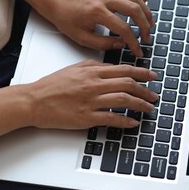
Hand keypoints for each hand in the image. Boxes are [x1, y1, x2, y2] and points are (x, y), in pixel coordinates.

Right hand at [23, 60, 157, 129]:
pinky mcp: (86, 117)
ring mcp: (91, 101)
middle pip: (127, 84)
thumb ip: (94, 67)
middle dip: (145, 90)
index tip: (152, 77)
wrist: (34, 101)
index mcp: (92, 72)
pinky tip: (133, 122)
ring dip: (140, 104)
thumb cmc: (51, 86)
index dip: (141, 73)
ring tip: (149, 108)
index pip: (123, 70)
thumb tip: (111, 67)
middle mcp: (94, 85)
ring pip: (123, 100)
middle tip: (154, 95)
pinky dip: (125, 121)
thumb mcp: (74, 69)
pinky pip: (111, 118)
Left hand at [33, 0, 154, 56]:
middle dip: (145, 26)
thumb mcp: (81, 38)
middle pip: (134, 10)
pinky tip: (145, 0)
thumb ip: (103, 43)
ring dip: (146, 11)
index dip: (134, 42)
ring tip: (150, 23)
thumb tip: (121, 44)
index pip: (124, 29)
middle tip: (147, 37)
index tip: (137, 50)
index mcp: (97, 12)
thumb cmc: (66, 17)